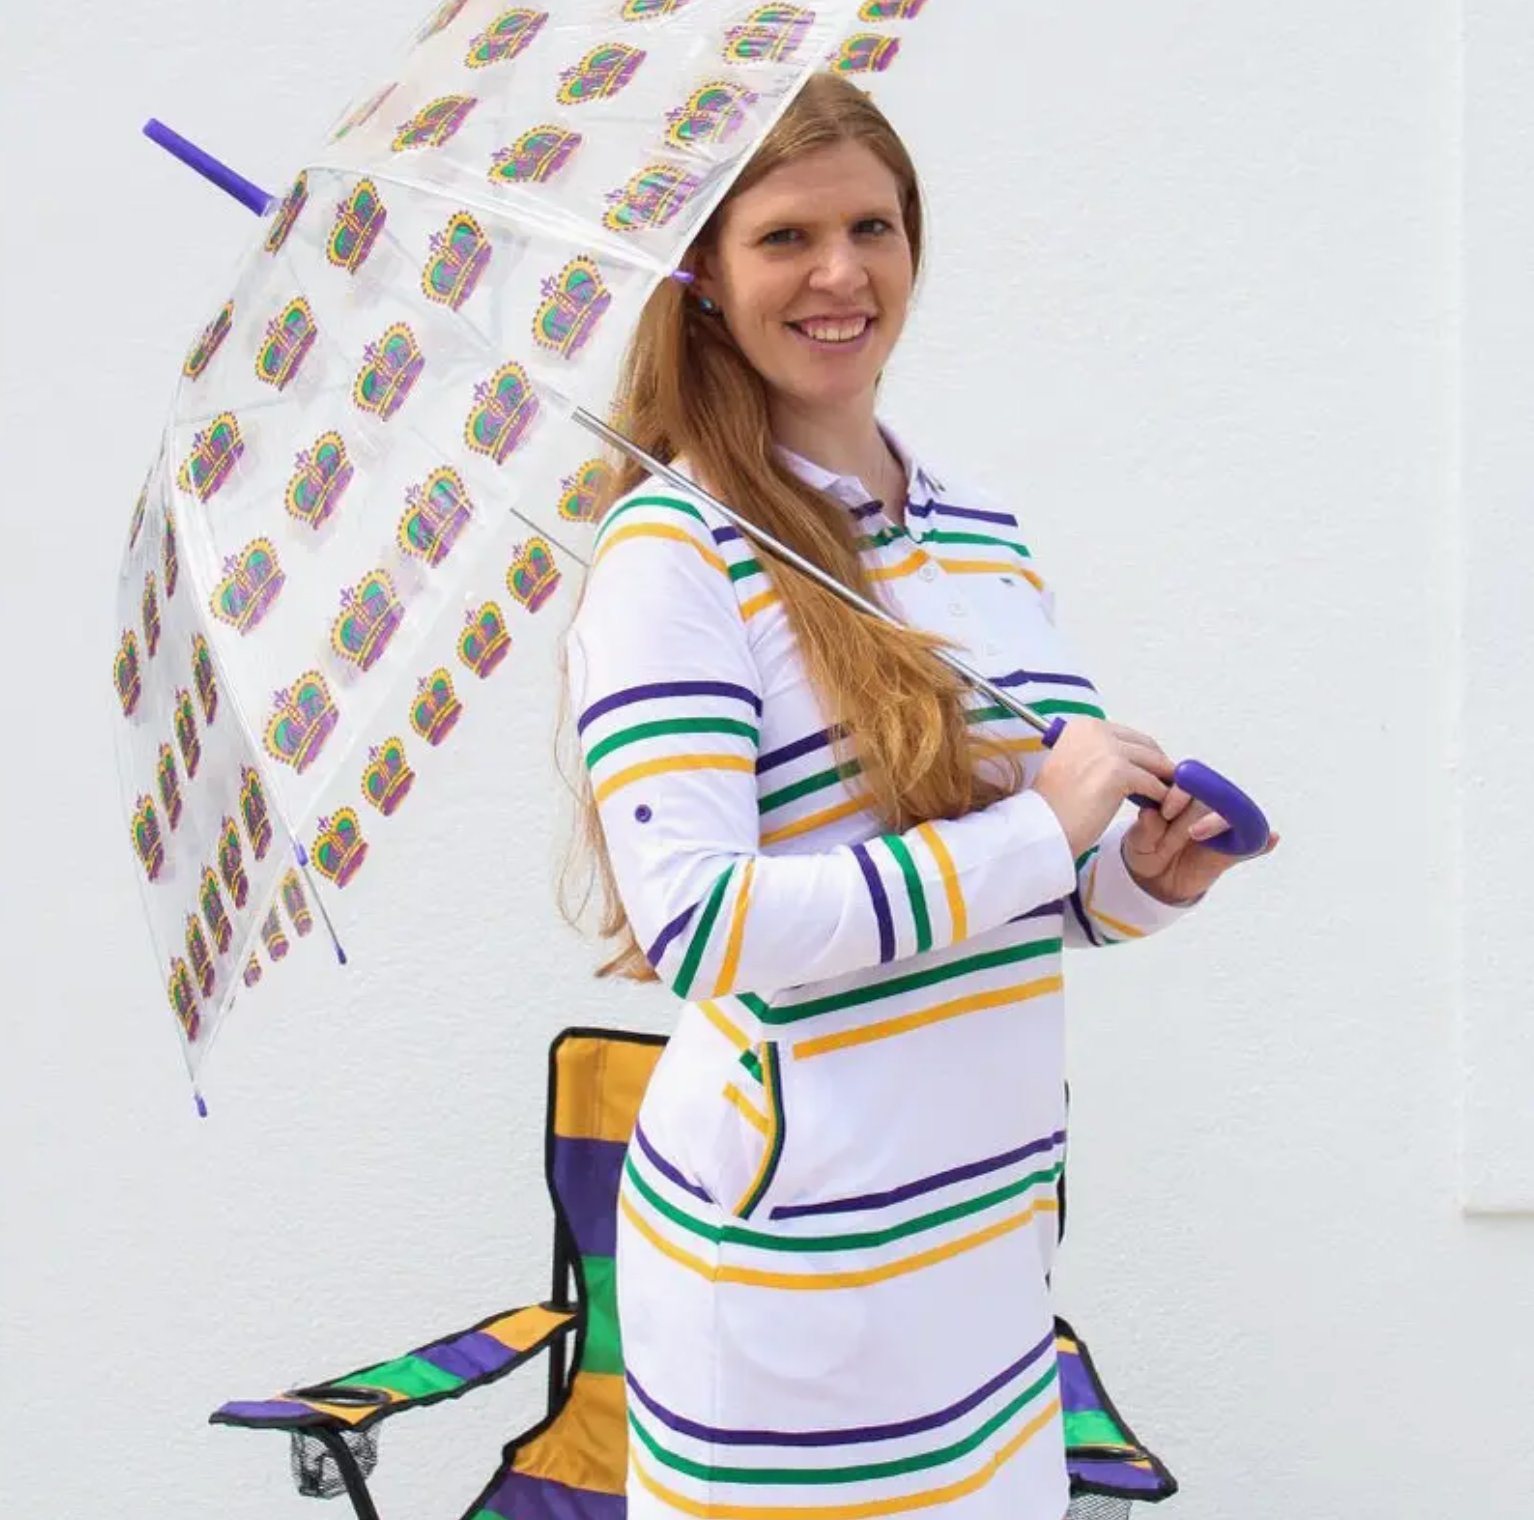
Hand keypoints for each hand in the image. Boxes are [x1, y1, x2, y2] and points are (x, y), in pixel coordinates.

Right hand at [1032, 719, 1174, 858]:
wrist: (1041, 825)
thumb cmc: (1054, 805)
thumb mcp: (1073, 765)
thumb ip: (1099, 756)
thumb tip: (1132, 760)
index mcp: (1082, 726)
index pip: (1128, 735)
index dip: (1143, 755)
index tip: (1152, 771)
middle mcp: (1095, 730)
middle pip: (1145, 745)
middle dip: (1159, 765)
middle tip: (1167, 785)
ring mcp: (1107, 749)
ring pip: (1153, 763)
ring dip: (1164, 781)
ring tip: (1168, 798)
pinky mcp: (1119, 772)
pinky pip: (1153, 783)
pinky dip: (1160, 797)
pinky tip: (1160, 808)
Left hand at [1122, 784, 1279, 904]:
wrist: (1153, 880)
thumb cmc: (1145, 850)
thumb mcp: (1138, 841)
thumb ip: (1145, 829)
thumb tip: (1151, 815)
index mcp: (1182, 797)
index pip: (1190, 781)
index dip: (1180, 792)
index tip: (1164, 811)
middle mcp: (1206, 807)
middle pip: (1212, 797)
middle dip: (1190, 816)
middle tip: (1172, 834)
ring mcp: (1222, 829)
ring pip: (1232, 817)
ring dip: (1214, 824)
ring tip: (1195, 834)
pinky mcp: (1233, 850)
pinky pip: (1252, 843)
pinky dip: (1264, 841)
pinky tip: (1272, 838)